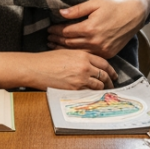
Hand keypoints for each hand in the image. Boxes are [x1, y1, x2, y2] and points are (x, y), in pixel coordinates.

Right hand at [0, 50, 117, 89]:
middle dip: (109, 81)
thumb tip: (90, 65)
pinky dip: (92, 94)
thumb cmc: (47, 60)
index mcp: (83, 55)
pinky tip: (92, 96)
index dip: (111, 70)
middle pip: (104, 75)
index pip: (104, 63)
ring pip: (98, 85)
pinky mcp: (74, 89)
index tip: (113, 75)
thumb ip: (80, 57)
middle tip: (111, 85)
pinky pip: (88, 93)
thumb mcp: (67, 52)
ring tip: (103, 92)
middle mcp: (84, 66)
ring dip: (102, 89)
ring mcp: (80, 78)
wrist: (35, 68)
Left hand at [48, 0, 147, 57]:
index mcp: (89, 28)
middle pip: (69, 43)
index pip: (66, 32)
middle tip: (48, 38)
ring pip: (78, 52)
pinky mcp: (107, 54)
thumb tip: (60, 12)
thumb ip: (77, 9)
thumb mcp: (95, 4)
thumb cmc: (113, 7)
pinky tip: (71, 52)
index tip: (49, 29)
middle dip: (57, 40)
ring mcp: (101, 49)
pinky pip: (89, 56)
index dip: (55, 30)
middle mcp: (95, 41)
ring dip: (65, 49)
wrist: (133, 16)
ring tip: (54, 46)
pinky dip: (79, 54)